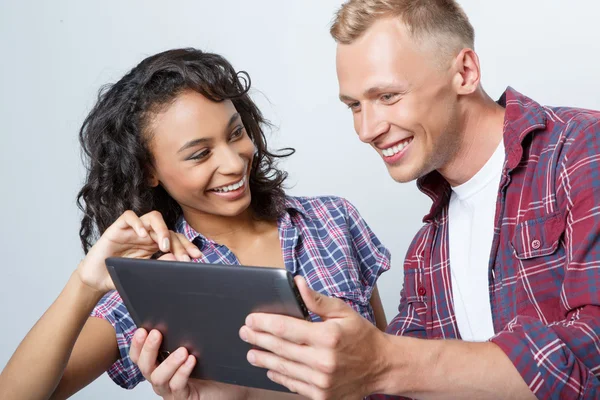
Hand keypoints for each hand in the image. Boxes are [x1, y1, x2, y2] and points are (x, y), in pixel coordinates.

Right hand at [76, 210, 201, 293]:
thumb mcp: (144, 272)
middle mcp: (147, 235)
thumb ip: (159, 265)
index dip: (187, 246)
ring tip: (164, 246)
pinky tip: (143, 236)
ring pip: (153, 218)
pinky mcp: (117, 228)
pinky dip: (138, 223)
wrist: (96, 280)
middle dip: (178, 243)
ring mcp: (133, 230)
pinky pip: (129, 217)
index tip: (197, 257)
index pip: (175, 239)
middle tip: (184, 257)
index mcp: (154, 245)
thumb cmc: (119, 276)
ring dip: (162, 230)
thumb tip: (177, 260)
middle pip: (168, 229)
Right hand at [130, 329, 248, 399]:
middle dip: (148, 349)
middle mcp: (162, 377)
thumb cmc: (212, 367)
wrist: (230, 387)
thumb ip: (187, 333)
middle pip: (144, 366)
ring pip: (158, 377)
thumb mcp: (198, 346)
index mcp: (160, 363)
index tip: (142, 329)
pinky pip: (177, 386)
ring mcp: (170, 389)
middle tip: (157, 333)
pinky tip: (191, 361)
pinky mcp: (183, 397)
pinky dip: (182, 372)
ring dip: (168, 362)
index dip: (137, 344)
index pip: (139, 355)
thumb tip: (184, 308)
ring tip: (182, 350)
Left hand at [239, 277, 389, 399]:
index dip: (264, 323)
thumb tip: (297, 283)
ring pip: (283, 369)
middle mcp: (323, 361)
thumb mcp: (343, 311)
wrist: (382, 367)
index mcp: (328, 337)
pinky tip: (271, 368)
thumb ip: (317, 300)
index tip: (251, 319)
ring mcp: (322, 382)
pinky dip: (280, 376)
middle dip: (258, 339)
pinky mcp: (322, 396)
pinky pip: (294, 385)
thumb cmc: (362, 336)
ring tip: (251, 352)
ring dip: (264, 359)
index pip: (286, 328)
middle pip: (280, 349)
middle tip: (245, 333)